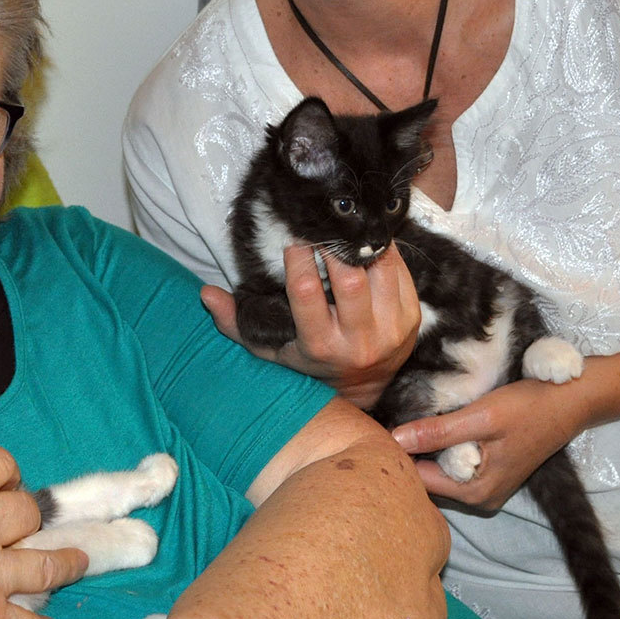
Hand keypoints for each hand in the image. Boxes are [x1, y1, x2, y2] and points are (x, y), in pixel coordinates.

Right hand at [202, 243, 419, 408]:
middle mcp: (360, 341)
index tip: (293, 242)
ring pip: (381, 270)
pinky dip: (384, 254)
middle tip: (323, 232)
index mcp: (321, 346)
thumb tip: (206, 293)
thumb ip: (235, 324)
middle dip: (334, 248)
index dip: (298, 259)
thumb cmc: (309, 362)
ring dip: (362, 246)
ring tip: (345, 235)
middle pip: (350, 278)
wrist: (364, 387)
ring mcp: (392, 330)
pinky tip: (367, 247)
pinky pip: (401, 273)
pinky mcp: (412, 318)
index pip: (306, 292)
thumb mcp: (269, 348)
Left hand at [390, 379, 593, 510]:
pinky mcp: (490, 473)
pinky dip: (442, 448)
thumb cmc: (528, 408)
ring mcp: (485, 488)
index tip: (382, 428)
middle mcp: (479, 498)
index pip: (418, 480)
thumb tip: (394, 440)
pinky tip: (436, 427)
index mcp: (476, 492)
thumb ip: (438, 432)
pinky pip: (454, 465)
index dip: (399, 455)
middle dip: (411, 453)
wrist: (569, 402)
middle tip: (393, 420)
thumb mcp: (480, 417)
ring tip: (412, 421)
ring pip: (439, 472)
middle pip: (427, 479)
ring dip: (426, 449)